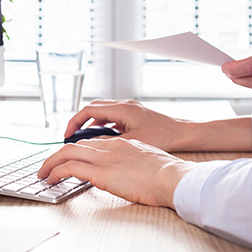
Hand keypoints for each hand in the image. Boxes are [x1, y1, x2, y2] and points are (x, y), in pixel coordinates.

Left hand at [37, 138, 195, 207]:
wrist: (171, 177)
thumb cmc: (166, 175)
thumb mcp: (147, 162)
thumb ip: (133, 163)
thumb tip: (128, 172)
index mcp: (121, 144)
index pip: (91, 143)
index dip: (76, 150)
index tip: (68, 159)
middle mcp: (109, 147)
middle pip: (75, 146)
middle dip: (58, 155)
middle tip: (48, 166)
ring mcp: (103, 158)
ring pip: (66, 153)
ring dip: (51, 163)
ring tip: (43, 174)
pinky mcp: (99, 172)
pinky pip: (69, 168)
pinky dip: (56, 172)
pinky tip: (50, 179)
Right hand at [64, 100, 251, 152]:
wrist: (184, 133)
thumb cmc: (163, 136)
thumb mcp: (131, 142)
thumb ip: (109, 142)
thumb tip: (90, 146)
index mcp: (121, 109)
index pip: (89, 110)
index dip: (74, 122)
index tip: (67, 135)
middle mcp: (124, 105)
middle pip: (93, 109)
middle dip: (79, 122)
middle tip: (71, 137)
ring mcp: (130, 109)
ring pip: (103, 112)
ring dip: (91, 124)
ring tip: (84, 139)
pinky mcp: (135, 115)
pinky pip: (112, 117)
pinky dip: (103, 125)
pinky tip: (103, 138)